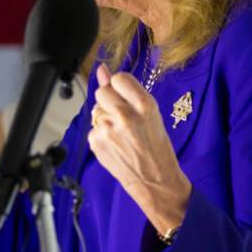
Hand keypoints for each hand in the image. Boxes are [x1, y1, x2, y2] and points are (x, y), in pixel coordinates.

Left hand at [88, 64, 190, 234]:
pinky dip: (101, 134)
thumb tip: (101, 69)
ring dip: (105, 118)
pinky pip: (93, 128)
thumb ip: (126, 92)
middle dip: (110, 100)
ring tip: (122, 134)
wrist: (155, 181)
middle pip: (102, 91)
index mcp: (144, 105)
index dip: (121, 87)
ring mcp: (108, 129)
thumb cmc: (157, 148)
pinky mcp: (96, 142)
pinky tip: (116, 145)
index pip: (119, 78)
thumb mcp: (151, 115)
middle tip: (123, 116)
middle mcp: (125, 115)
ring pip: (96, 110)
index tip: (125, 95)